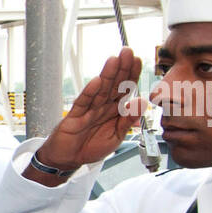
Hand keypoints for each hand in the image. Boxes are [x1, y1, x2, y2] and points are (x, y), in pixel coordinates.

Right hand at [36, 48, 142, 170]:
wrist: (68, 160)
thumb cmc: (90, 147)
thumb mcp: (116, 137)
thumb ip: (129, 120)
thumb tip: (143, 101)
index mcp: (114, 110)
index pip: (125, 89)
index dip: (132, 75)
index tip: (138, 60)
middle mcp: (102, 107)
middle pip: (114, 85)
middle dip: (121, 68)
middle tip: (127, 52)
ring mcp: (88, 110)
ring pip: (100, 90)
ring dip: (107, 75)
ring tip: (114, 60)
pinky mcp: (75, 117)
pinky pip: (83, 103)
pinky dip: (90, 93)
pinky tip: (97, 82)